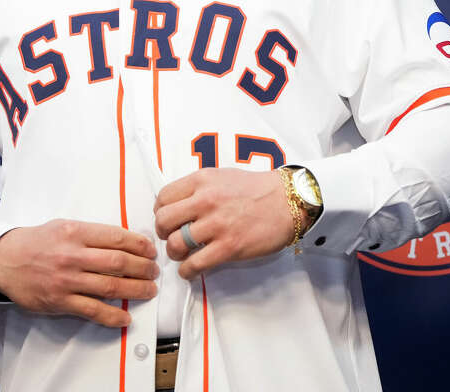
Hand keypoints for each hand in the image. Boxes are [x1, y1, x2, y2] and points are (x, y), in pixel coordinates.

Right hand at [0, 219, 157, 327]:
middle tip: (154, 271)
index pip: (118, 238)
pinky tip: (125, 317)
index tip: (151, 250)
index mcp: (76, 232)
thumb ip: (94, 233)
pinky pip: (92, 310)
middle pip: (119, 262)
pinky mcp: (59, 301)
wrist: (4, 259)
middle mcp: (72, 256)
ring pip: (110, 286)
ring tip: (149, 290)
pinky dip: (112, 316)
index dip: (140, 245)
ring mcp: (66, 280)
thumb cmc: (38, 241)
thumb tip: (127, 241)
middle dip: (143, 268)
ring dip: (136, 290)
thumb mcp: (66, 226)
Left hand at [154, 168, 293, 279]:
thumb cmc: (257, 189)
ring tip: (186, 254)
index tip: (169, 220)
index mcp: (202, 180)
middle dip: (164, 233)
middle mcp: (206, 200)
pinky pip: (194, 265)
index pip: (163, 198)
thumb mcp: (223, 176)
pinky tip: (192, 270)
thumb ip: (198, 188)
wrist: (289, 201)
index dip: (160, 212)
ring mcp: (217, 225)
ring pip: (175, 245)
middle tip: (174, 238)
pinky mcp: (229, 247)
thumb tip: (177, 207)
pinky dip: (187, 272)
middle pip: (163, 222)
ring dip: (176, 254)